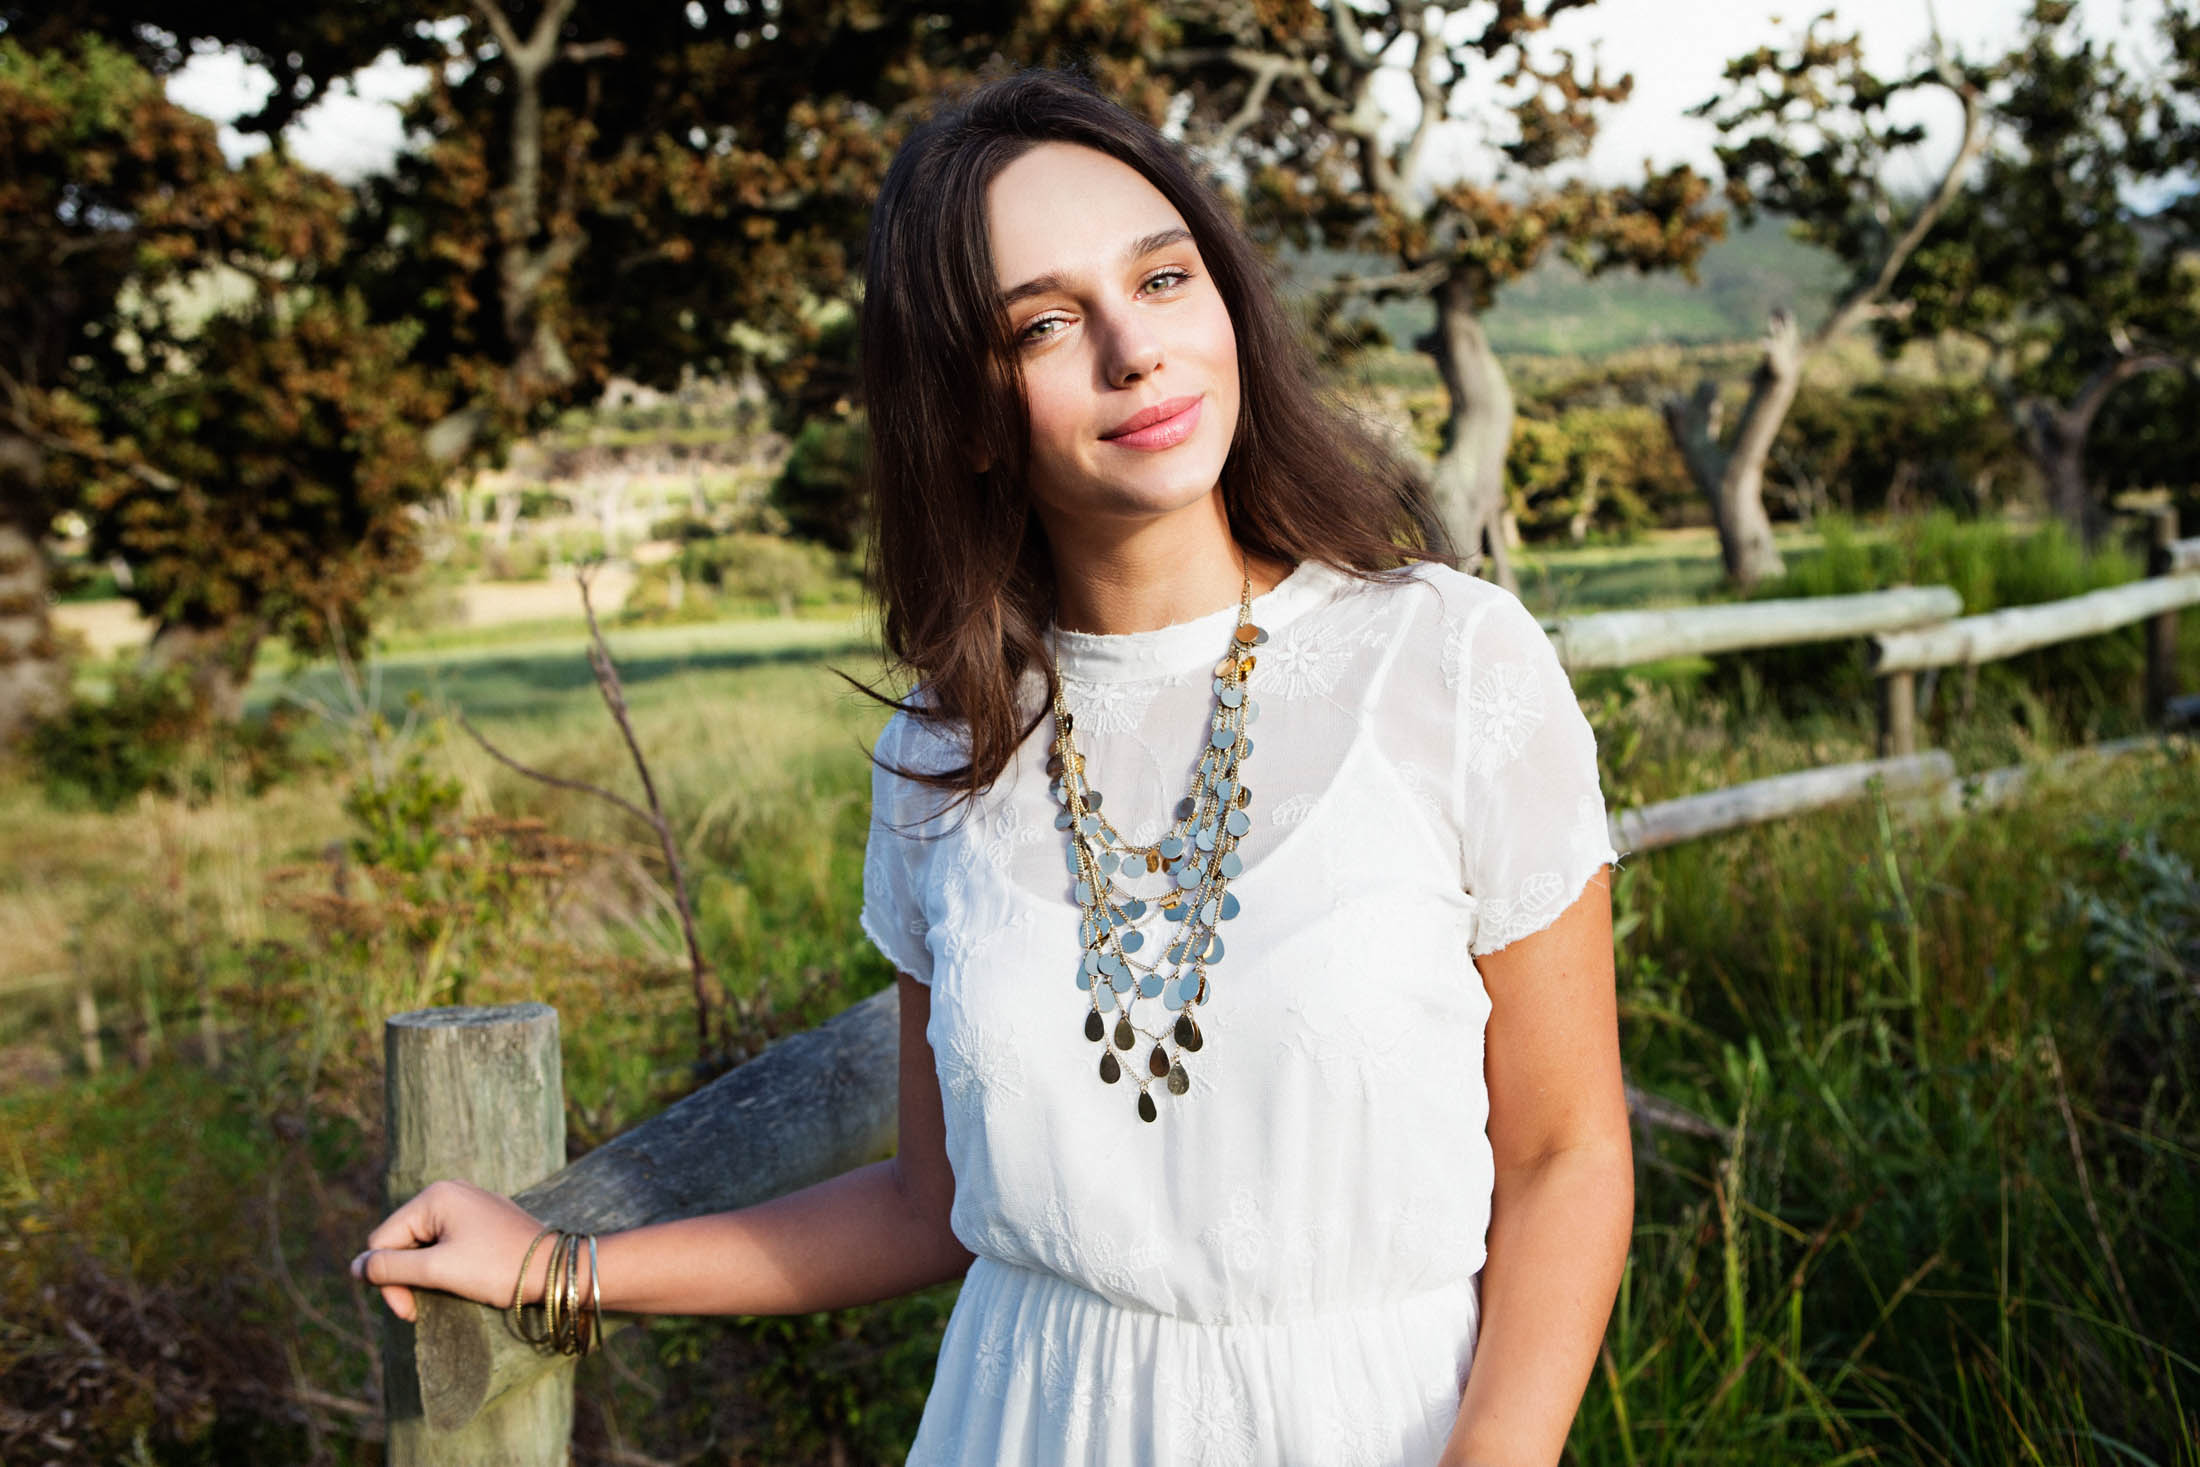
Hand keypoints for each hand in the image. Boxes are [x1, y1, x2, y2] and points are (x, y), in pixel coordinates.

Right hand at [351, 1178, 548, 1322]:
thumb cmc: (498, 1268)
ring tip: (443, 1296)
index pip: (383, 1241)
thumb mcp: (437, 1270)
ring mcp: (468, 1204)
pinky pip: (446, 1243)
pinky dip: (444, 1266)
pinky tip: (459, 1282)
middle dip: (405, 1279)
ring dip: (424, 1276)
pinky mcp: (483, 1220)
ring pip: (423, 1246)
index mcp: (435, 1196)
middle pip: (401, 1242)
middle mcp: (449, 1192)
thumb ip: (390, 1269)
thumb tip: (354, 1268)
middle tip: (418, 1313)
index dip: (387, 1280)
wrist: (556, 1269)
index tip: (409, 1311)